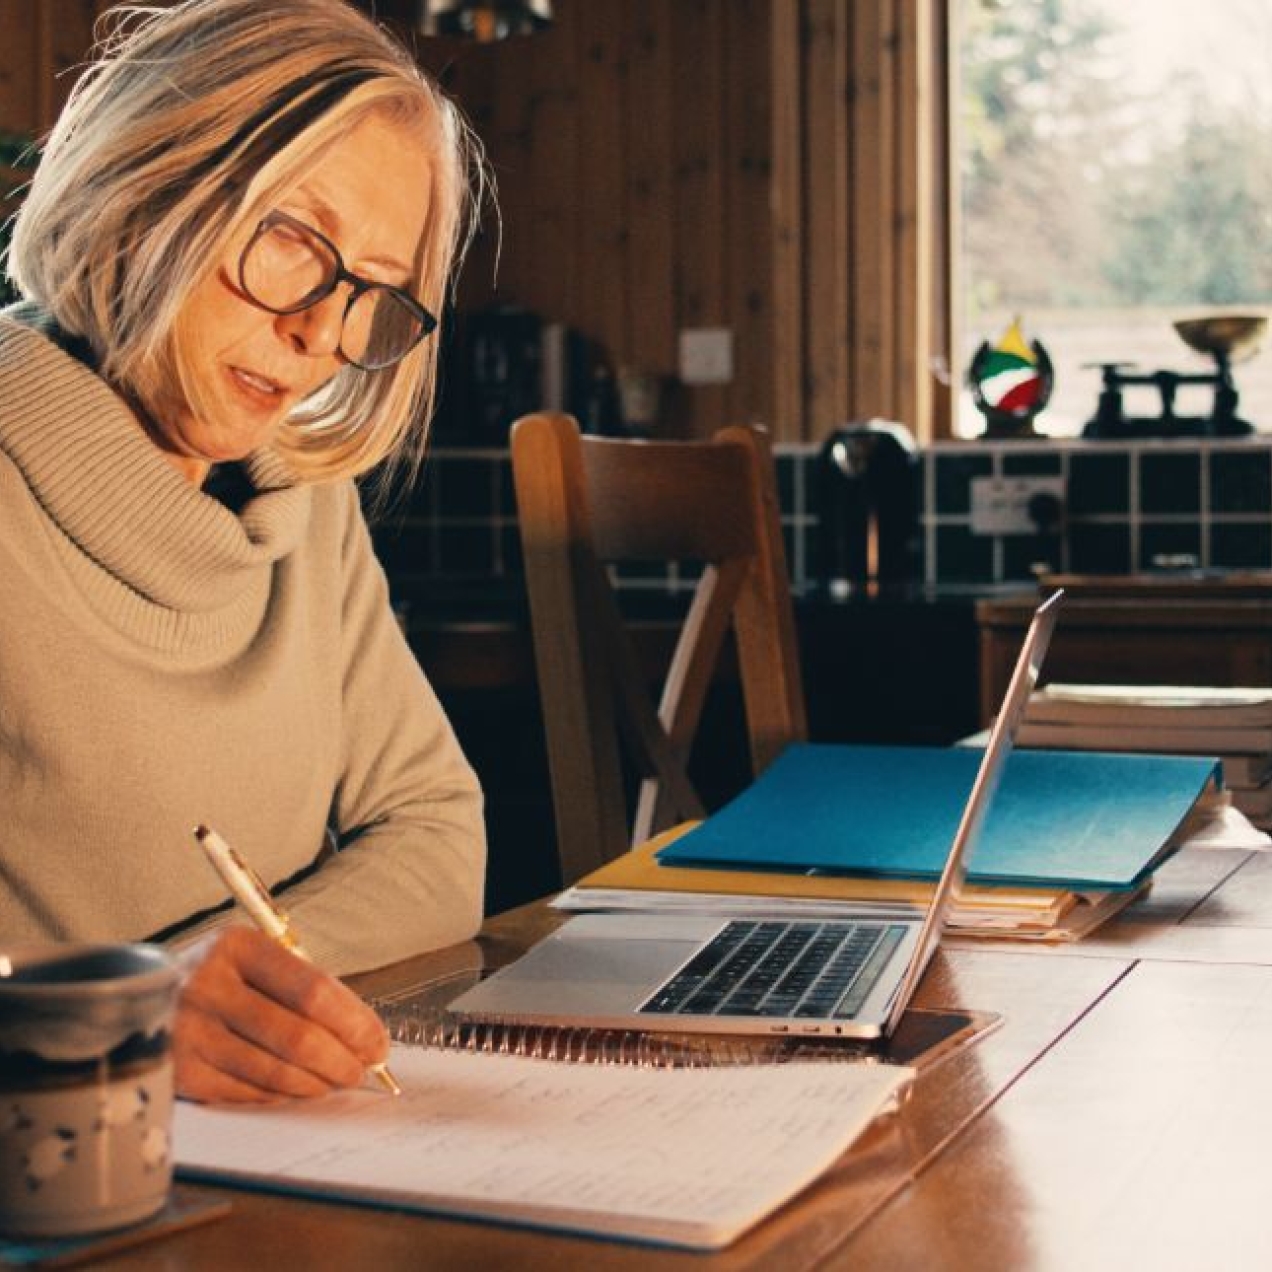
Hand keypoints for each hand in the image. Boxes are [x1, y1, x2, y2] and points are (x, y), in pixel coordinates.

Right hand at [171, 926, 389, 1103]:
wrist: (136, 996)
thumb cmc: (220, 978)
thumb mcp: (254, 960)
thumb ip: (303, 988)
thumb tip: (363, 1034)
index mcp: (237, 947)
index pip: (313, 990)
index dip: (355, 1022)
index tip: (378, 1042)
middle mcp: (207, 986)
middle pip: (297, 1036)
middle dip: (341, 1060)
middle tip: (361, 1071)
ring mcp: (189, 1032)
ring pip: (275, 1070)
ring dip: (316, 1083)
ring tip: (335, 1080)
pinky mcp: (179, 1072)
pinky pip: (248, 1092)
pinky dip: (281, 1094)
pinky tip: (296, 1088)